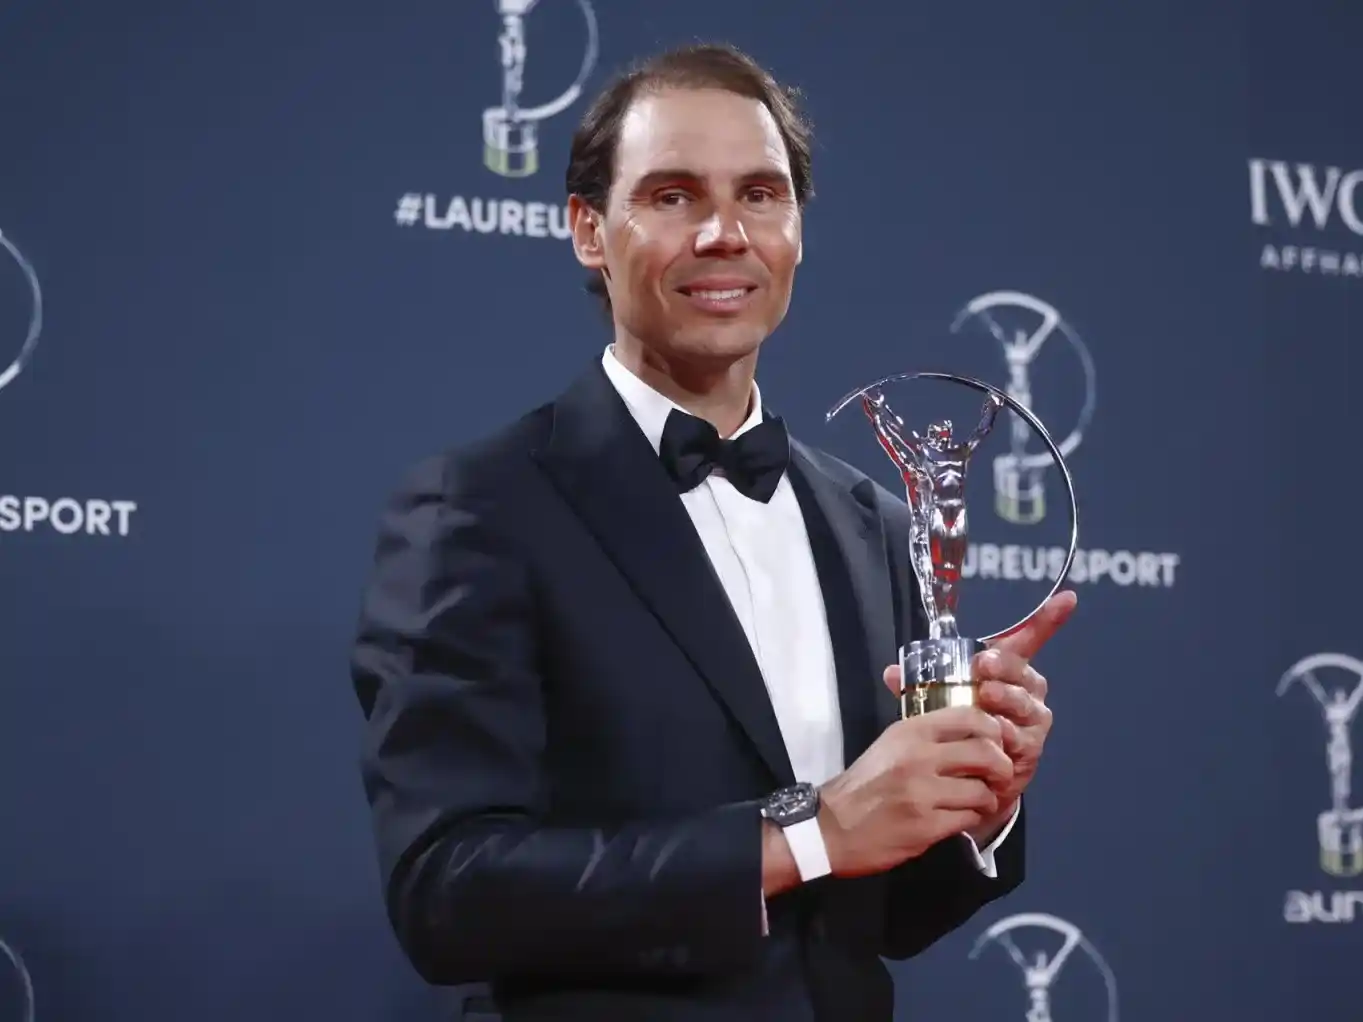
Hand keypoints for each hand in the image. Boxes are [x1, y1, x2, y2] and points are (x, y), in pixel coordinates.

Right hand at [817, 707, 1013, 877]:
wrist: (831, 827)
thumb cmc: (863, 784)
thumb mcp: (889, 745)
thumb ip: (926, 735)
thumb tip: (969, 731)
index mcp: (910, 731)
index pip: (970, 716)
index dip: (992, 729)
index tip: (994, 742)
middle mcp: (919, 757)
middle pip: (986, 752)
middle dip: (1001, 767)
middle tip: (998, 776)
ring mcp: (923, 793)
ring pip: (982, 790)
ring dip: (988, 798)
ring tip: (979, 801)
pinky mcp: (926, 826)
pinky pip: (968, 818)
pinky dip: (971, 819)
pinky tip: (961, 817)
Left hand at [881, 591, 1076, 838]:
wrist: (974, 776)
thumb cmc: (963, 725)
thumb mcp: (941, 699)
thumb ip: (921, 684)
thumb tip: (890, 672)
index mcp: (1008, 670)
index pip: (1030, 640)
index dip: (1048, 618)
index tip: (1068, 598)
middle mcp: (1028, 692)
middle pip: (1023, 672)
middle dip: (1004, 667)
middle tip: (982, 666)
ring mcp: (1032, 721)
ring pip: (1024, 704)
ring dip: (1005, 699)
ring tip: (986, 697)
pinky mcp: (1030, 750)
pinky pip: (1021, 739)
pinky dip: (1005, 735)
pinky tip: (994, 735)